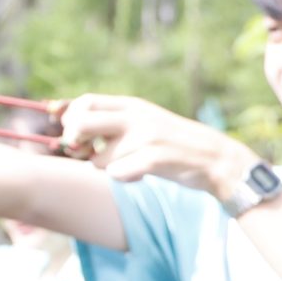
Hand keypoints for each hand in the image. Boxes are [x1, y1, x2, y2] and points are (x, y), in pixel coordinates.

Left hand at [58, 93, 256, 195]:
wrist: (214, 158)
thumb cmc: (171, 144)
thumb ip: (112, 124)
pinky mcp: (155, 158)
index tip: (72, 134)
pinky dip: (124, 179)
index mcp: (132, 105)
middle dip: (75, 141)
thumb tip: (67, 130)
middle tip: (86, 152)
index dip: (70, 118)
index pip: (85, 101)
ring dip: (107, 168)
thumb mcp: (143, 124)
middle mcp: (136, 117)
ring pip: (98, 159)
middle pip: (82, 123)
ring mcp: (146, 137)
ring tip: (129, 166)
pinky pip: (118, 174)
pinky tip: (139, 176)